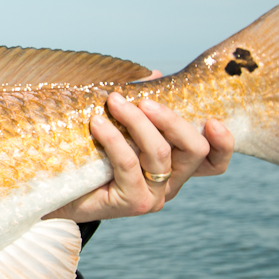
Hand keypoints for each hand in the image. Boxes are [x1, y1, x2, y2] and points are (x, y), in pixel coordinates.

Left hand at [43, 91, 233, 222]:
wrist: (55, 188)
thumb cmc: (88, 152)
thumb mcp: (119, 125)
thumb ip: (141, 105)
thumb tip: (155, 75)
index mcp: (175, 165)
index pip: (214, 161)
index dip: (223, 144)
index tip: (212, 120)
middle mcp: (170, 182)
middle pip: (194, 150)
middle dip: (170, 118)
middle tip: (143, 100)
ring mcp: (154, 196)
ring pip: (161, 153)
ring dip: (137, 121)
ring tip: (114, 103)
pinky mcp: (132, 203)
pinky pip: (129, 164)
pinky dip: (114, 138)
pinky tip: (97, 124)